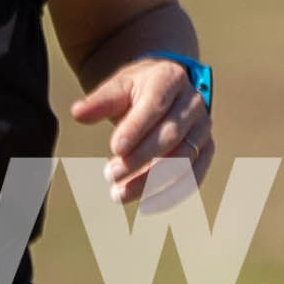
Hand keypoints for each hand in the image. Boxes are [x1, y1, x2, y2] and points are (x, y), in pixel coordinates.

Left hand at [69, 55, 213, 209]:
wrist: (165, 90)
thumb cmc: (137, 90)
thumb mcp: (117, 88)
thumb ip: (99, 101)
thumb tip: (77, 113)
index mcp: (170, 79)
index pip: (155, 105)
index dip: (136, 128)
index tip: (114, 149)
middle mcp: (193, 102)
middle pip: (171, 136)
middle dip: (139, 159)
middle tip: (109, 175)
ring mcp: (203, 127)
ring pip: (183, 160)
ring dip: (151, 181)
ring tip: (118, 194)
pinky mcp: (206, 148)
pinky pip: (194, 175)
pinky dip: (172, 193)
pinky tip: (146, 205)